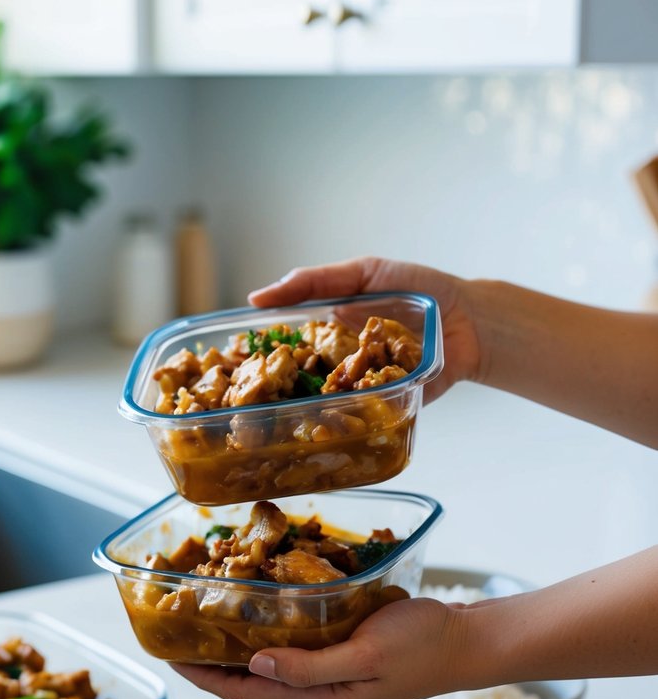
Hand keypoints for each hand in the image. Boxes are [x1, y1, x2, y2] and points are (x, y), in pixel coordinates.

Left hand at [171, 596, 472, 698]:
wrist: (468, 642)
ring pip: (270, 669)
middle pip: (252, 685)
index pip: (248, 694)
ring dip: (235, 651)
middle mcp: (322, 696)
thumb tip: (256, 663)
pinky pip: (294, 652)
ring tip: (203, 624)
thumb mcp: (367, 654)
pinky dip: (268, 636)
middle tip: (175, 636)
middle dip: (211, 665)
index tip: (169, 657)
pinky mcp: (345, 659)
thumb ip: (311, 665)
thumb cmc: (424, 645)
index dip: (205, 677)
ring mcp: (334, 680)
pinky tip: (257, 615)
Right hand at [249, 256, 483, 403]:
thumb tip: (260, 296)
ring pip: (319, 408)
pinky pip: (355, 420)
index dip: (257, 359)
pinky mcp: (382, 408)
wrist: (467, 318)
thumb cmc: (420, 290)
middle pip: (294, 386)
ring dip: (299, 413)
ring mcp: (358, 391)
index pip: (283, 350)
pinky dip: (340, 423)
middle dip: (270, 395)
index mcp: (327, 335)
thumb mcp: (364, 273)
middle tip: (244, 400)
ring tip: (273, 418)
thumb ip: (316, 282)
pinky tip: (321, 425)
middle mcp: (337, 366)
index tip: (230, 363)